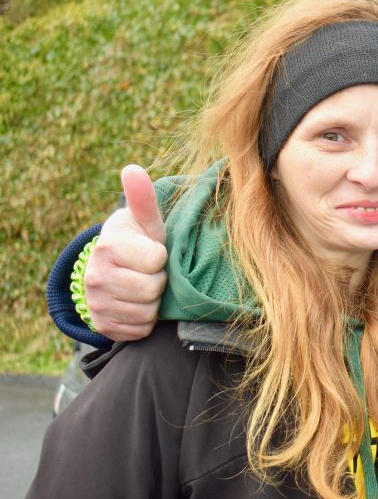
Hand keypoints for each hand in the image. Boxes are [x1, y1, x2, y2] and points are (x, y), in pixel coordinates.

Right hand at [84, 165, 167, 340]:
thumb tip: (132, 168)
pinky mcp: (102, 326)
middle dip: (158, 281)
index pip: (156, 260)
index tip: (153, 251)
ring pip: (146, 312)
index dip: (161, 256)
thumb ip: (142, 198)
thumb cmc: (138, 241)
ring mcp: (96, 303)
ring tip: (144, 286)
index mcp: (109, 246)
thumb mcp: (145, 220)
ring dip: (153, 301)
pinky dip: (145, 320)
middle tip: (149, 272)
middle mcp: (96, 276)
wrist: (113, 271)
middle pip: (152, 289)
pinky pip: (139, 330)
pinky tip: (138, 304)